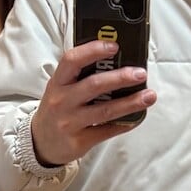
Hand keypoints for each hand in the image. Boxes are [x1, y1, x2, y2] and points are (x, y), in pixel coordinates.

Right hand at [31, 40, 156, 166]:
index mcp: (58, 82)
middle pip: (94, 85)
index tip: (114, 46)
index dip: (93, 50)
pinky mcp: (79, 141)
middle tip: (141, 73)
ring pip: (105, 111)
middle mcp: (62, 101)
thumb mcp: (60, 88)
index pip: (72, 60)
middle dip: (120, 78)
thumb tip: (115, 60)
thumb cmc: (57, 109)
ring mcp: (70, 123)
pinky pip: (106, 131)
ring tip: (149, 96)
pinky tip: (137, 118)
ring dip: (130, 103)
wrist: (41, 143)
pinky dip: (124, 124)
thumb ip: (80, 75)